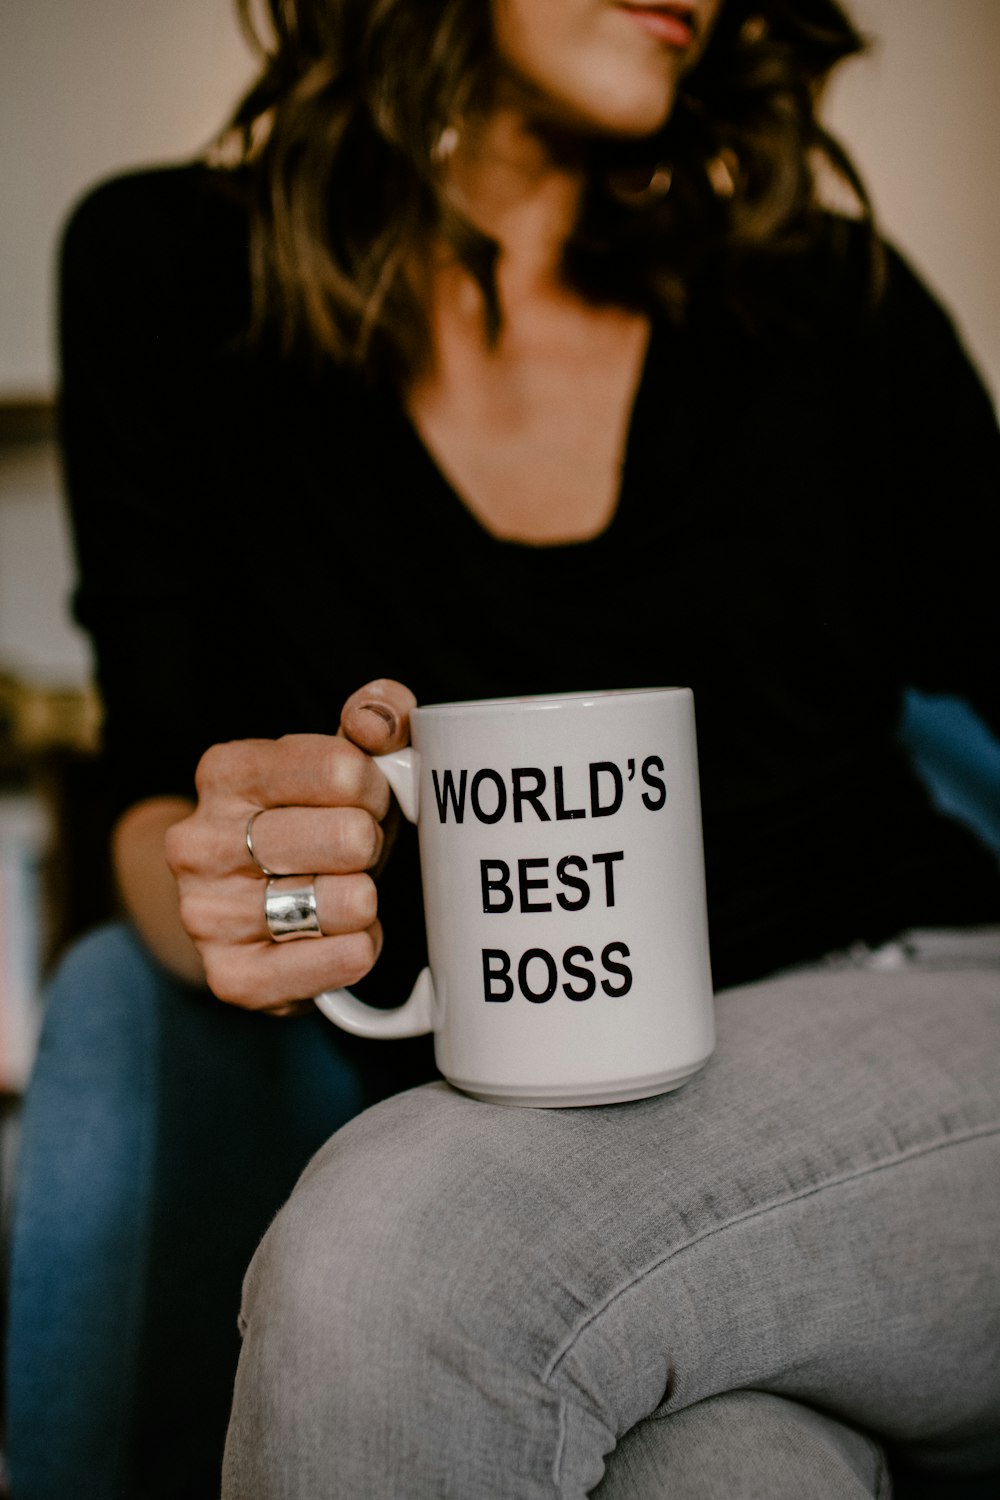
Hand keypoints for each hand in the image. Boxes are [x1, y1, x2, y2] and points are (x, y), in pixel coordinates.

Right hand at [165, 679, 416, 1014]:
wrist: (249, 906)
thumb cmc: (312, 820)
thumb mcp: (343, 755)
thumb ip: (375, 714)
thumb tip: (378, 723)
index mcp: (225, 773)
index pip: (342, 768)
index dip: (376, 787)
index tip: (365, 799)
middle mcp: (200, 842)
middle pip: (350, 837)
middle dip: (372, 844)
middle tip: (356, 851)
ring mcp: (208, 913)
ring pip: (349, 901)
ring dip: (368, 897)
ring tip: (344, 891)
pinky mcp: (233, 977)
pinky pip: (344, 959)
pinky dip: (363, 948)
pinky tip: (345, 936)